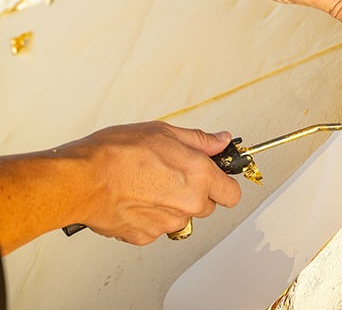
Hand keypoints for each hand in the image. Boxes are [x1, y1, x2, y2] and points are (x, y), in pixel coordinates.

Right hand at [63, 121, 240, 244]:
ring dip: (171, 205)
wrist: (82, 180)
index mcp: (200, 177)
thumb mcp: (164, 132)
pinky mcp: (145, 236)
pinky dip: (149, 216)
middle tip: (172, 175)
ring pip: (181, 217)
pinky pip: (156, 228)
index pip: (232, 193)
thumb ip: (199, 140)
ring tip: (148, 185)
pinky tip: (135, 198)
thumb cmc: (117, 153)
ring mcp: (167, 223)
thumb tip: (221, 141)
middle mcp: (188, 203)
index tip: (216, 178)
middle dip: (196, 193)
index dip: (224, 184)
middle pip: (207, 206)